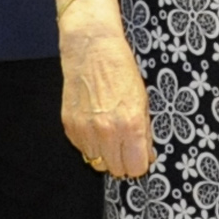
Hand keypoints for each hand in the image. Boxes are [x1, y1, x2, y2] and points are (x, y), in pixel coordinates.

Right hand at [59, 26, 155, 179]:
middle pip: (115, 170)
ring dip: (104, 153)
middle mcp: (107, 132)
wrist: (91, 49)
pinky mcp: (69, 126)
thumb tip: (148, 156)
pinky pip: (82, 149)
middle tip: (124, 144)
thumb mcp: (143, 100)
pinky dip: (89, 143)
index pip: (136, 168)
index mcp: (131, 125)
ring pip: (97, 162)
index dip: (139, 163)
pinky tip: (94, 124)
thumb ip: (146, 133)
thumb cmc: (121, 70)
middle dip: (122, 160)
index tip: (138, 155)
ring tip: (108, 131)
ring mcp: (85, 130)